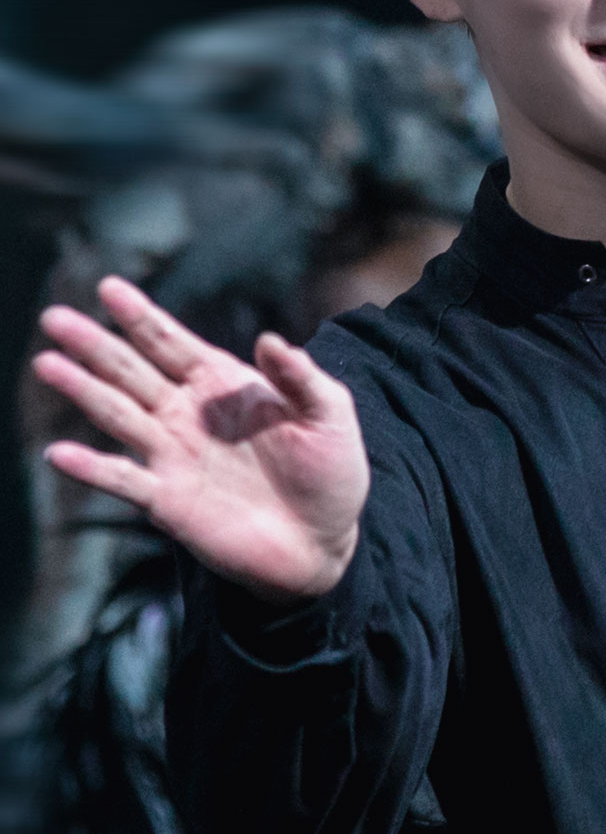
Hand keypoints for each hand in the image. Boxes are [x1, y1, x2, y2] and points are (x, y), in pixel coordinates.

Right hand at [33, 278, 369, 601]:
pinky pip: (124, 480)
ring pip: (117, 414)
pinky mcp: (169, 501)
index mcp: (222, 384)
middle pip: (131, 370)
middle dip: (93, 344)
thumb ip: (301, 377)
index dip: (141, 316)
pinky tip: (60, 454)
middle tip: (53, 318)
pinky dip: (92, 468)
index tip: (108, 288)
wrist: (326, 545)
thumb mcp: (330, 415)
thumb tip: (269, 340)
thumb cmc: (331, 475)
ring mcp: (174, 455)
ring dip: (82, 391)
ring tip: (46, 363)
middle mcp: (188, 414)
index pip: (171, 342)